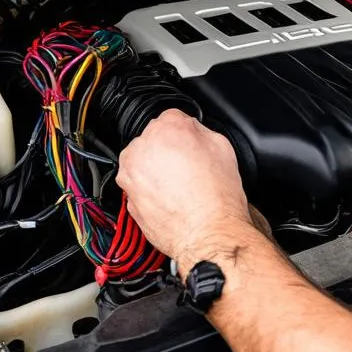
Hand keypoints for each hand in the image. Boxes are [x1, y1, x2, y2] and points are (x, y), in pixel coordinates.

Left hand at [117, 109, 258, 272]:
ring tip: (183, 187)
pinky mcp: (128, 200)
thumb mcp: (222, 147)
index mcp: (165, 129)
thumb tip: (192, 132)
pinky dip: (152, 192)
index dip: (186, 133)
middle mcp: (141, 149)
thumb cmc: (217, 196)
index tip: (192, 145)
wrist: (207, 233)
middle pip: (153, 141)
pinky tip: (175, 200)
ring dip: (157, 171)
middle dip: (168, 152)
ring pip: (143, 165)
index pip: (171, 118)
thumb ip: (200, 131)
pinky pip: (140, 188)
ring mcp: (130, 176)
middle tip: (190, 169)